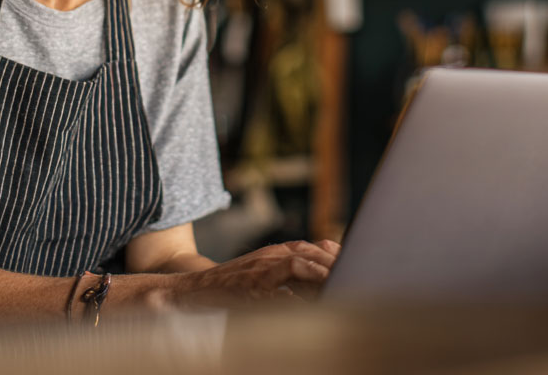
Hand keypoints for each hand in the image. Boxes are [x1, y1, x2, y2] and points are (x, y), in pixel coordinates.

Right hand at [167, 240, 340, 306]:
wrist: (193, 289)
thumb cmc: (230, 285)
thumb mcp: (260, 269)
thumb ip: (286, 268)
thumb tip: (316, 270)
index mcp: (273, 253)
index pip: (309, 248)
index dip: (332, 255)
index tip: (352, 261)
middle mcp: (268, 258)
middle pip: (308, 253)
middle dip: (332, 264)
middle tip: (354, 274)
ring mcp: (259, 272)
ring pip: (297, 264)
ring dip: (320, 274)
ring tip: (339, 284)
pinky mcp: (251, 288)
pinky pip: (277, 287)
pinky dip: (295, 292)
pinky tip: (310, 300)